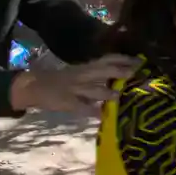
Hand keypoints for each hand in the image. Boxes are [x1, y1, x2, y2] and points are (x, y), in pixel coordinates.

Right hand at [8, 54, 139, 113]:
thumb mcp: (81, 74)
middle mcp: (82, 75)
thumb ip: (98, 76)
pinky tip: (101, 115)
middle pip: (103, 71)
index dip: (123, 59)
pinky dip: (90, 110)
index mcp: (86, 68)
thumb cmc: (62, 81)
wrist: (35, 86)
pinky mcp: (66, 102)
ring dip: (106, 91)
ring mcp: (74, 89)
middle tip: (136, 73)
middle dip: (120, 71)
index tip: (140, 60)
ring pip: (92, 89)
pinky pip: (80, 106)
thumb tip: (121, 77)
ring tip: (119, 95)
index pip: (107, 60)